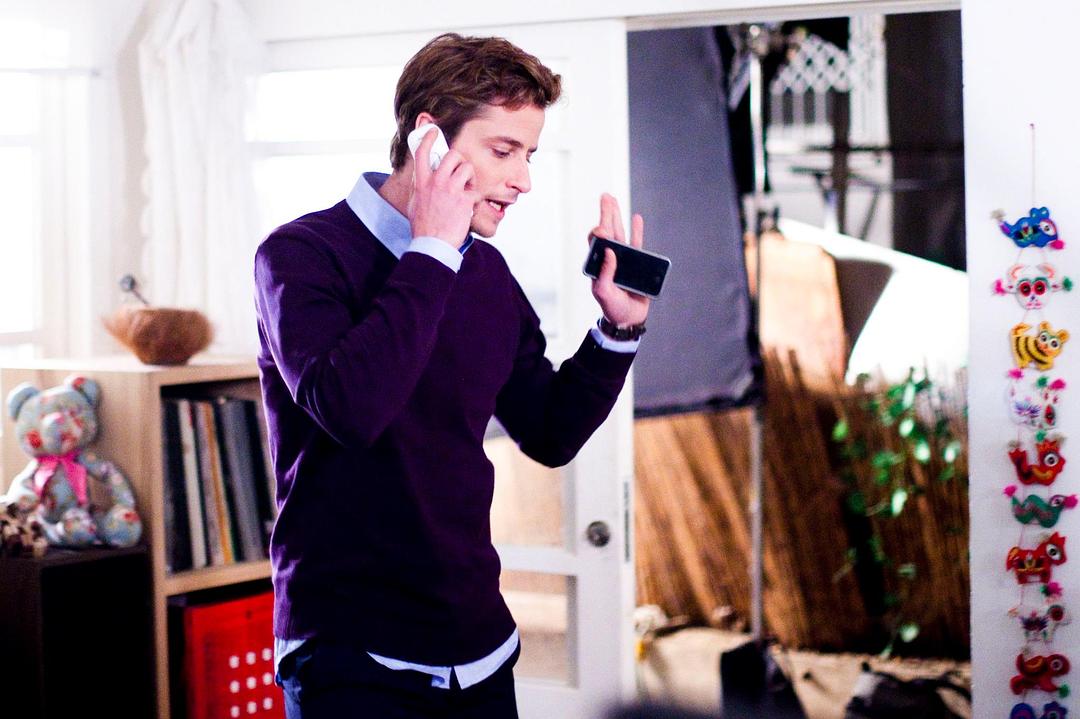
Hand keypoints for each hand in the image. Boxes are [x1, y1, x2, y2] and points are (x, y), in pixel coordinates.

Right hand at [407, 127, 477, 248]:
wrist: (433, 244)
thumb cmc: (423, 226)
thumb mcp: (414, 202)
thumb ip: (419, 186)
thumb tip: (421, 175)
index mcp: (421, 182)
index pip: (422, 152)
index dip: (428, 137)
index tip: (433, 130)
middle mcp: (436, 182)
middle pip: (452, 155)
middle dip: (459, 160)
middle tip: (459, 171)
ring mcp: (451, 190)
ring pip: (467, 168)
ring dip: (469, 176)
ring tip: (467, 188)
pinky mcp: (465, 200)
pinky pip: (475, 189)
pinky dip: (474, 196)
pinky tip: (469, 204)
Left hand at [589, 193, 649, 327]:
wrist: (627, 319)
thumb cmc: (612, 307)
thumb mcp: (604, 293)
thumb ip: (605, 274)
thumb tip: (609, 252)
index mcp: (597, 264)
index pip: (595, 243)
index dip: (598, 232)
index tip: (601, 229)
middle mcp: (608, 259)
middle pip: (607, 231)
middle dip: (606, 213)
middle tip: (606, 196)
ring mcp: (622, 260)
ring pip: (620, 233)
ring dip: (617, 216)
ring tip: (614, 200)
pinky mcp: (636, 263)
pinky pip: (636, 244)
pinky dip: (637, 231)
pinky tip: (636, 218)